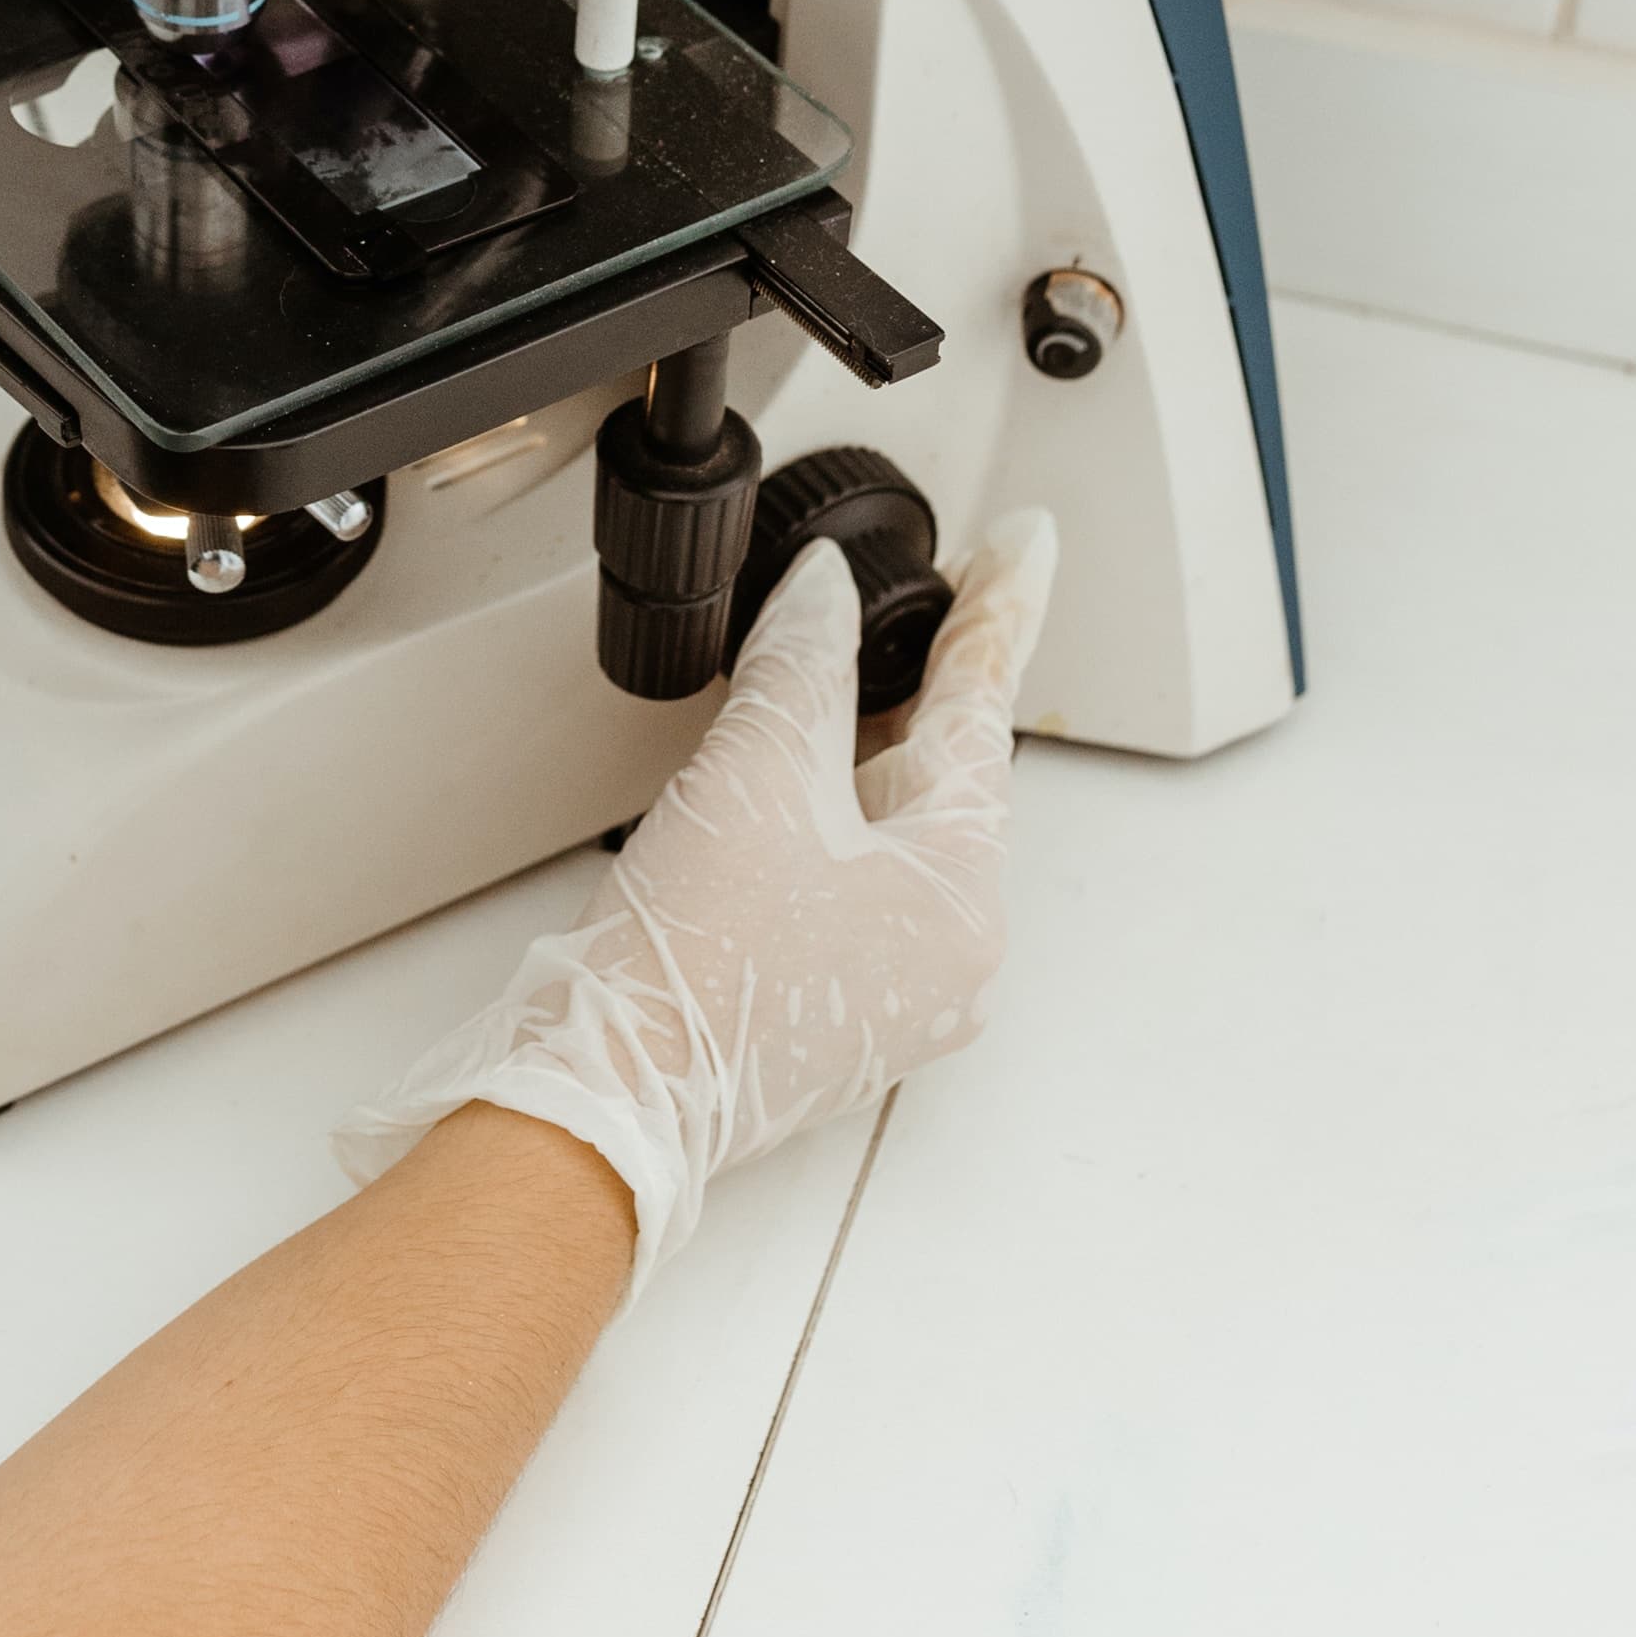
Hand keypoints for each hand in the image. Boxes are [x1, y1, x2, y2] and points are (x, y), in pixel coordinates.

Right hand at [337, 509, 1057, 1301]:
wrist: (608, 1094)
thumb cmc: (695, 959)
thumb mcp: (758, 770)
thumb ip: (805, 661)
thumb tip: (826, 591)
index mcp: (963, 895)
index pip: (983, 711)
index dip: (997, 608)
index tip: (1027, 542)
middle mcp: (950, 956)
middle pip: (938, 777)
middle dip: (916, 680)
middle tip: (917, 589)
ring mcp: (893, 993)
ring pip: (887, 832)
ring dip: (857, 749)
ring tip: (830, 676)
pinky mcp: (829, 1012)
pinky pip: (848, 884)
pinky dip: (822, 819)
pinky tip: (781, 782)